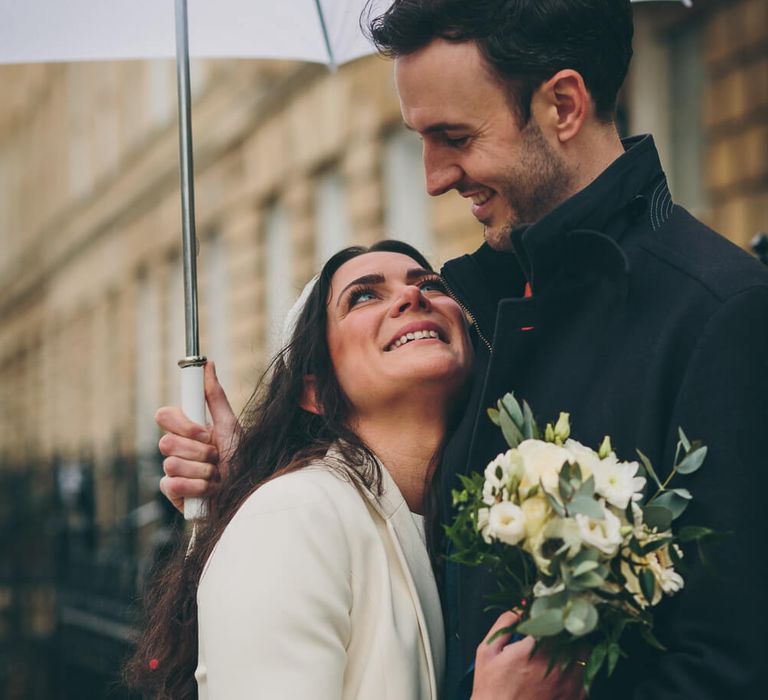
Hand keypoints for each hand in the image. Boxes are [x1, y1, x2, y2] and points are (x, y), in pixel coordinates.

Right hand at [157, 361, 241, 511]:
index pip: (164, 416)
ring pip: (170, 464)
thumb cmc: (243, 459)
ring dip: (202, 471)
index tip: (206, 433)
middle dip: (199, 452)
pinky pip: (170, 485)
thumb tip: (207, 363)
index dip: (184, 425)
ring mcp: (174, 472)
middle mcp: (178, 449)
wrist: (249, 492)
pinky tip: (209, 491)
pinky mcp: (173, 494)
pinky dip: (196, 488)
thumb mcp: (230, 425)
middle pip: (165, 442)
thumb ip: (214, 396)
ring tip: (217, 476)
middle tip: (217, 458)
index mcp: (189, 430)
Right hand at [471, 611, 584, 699]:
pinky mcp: (574, 698)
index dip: (551, 611)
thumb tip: (518, 610)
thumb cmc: (491, 689)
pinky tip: (566, 666)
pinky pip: (587, 674)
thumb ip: (503, 625)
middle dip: (566, 626)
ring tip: (564, 643)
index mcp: (531, 651)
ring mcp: (567, 684)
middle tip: (558, 623)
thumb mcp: (487, 652)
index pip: (552, 618)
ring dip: (576, 644)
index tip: (547, 610)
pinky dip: (579, 666)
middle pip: (573, 633)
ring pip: (585, 652)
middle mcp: (553, 667)